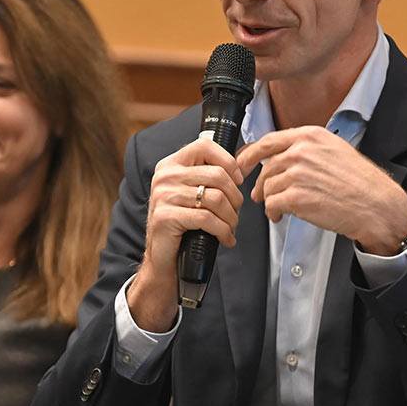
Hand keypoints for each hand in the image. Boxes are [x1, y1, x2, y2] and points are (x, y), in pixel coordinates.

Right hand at [128, 136, 243, 329]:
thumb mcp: (193, 194)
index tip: (238, 180)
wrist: (164, 259)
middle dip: (235, 197)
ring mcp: (163, 195)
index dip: (228, 161)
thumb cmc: (183, 226)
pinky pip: (207, 219)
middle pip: (217, 175)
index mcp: (172, 164)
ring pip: (216, 198)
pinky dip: (223, 231)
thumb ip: (210, 177)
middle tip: (236, 213)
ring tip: (231, 228)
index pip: (205, 146)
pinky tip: (225, 238)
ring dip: (231, 217)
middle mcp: (165, 176)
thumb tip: (243, 166)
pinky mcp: (165, 216)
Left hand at [235, 126, 406, 254]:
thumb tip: (284, 155)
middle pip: (265, 167)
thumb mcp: (335, 150)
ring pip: (267, 187)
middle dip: (260, 184)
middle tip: (259, 194)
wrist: (375, 205)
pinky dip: (273, 213)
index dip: (250, 154)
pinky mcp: (296, 196)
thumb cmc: (361, 182)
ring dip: (269, 200)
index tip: (242, 163)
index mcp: (310, 136)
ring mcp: (297, 173)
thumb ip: (308, 148)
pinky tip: (281, 216)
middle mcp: (301, 151)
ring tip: (278, 209)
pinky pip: (272, 204)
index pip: (268, 141)